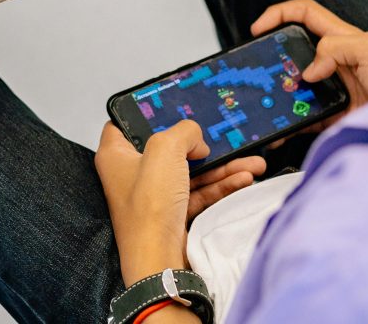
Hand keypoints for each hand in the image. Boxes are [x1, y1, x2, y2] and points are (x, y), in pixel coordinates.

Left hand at [95, 121, 264, 286]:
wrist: (160, 260)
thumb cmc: (149, 208)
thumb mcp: (165, 149)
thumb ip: (183, 132)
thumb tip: (196, 139)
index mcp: (116, 155)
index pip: (124, 123)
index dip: (146, 114)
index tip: (170, 106)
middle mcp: (132, 174)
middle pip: (168, 148)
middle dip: (201, 144)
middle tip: (223, 136)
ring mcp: (153, 195)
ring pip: (190, 172)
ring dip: (222, 166)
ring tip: (251, 162)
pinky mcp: (172, 213)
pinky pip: (200, 193)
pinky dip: (221, 186)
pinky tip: (243, 179)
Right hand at [252, 0, 367, 116]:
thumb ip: (338, 46)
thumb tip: (311, 69)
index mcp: (343, 38)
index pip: (305, 13)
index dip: (279, 14)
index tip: (259, 29)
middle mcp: (333, 60)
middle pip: (293, 49)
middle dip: (273, 56)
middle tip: (261, 68)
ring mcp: (330, 87)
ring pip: (293, 83)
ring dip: (278, 90)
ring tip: (266, 99)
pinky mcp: (330, 113)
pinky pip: (301, 115)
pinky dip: (289, 122)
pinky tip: (282, 128)